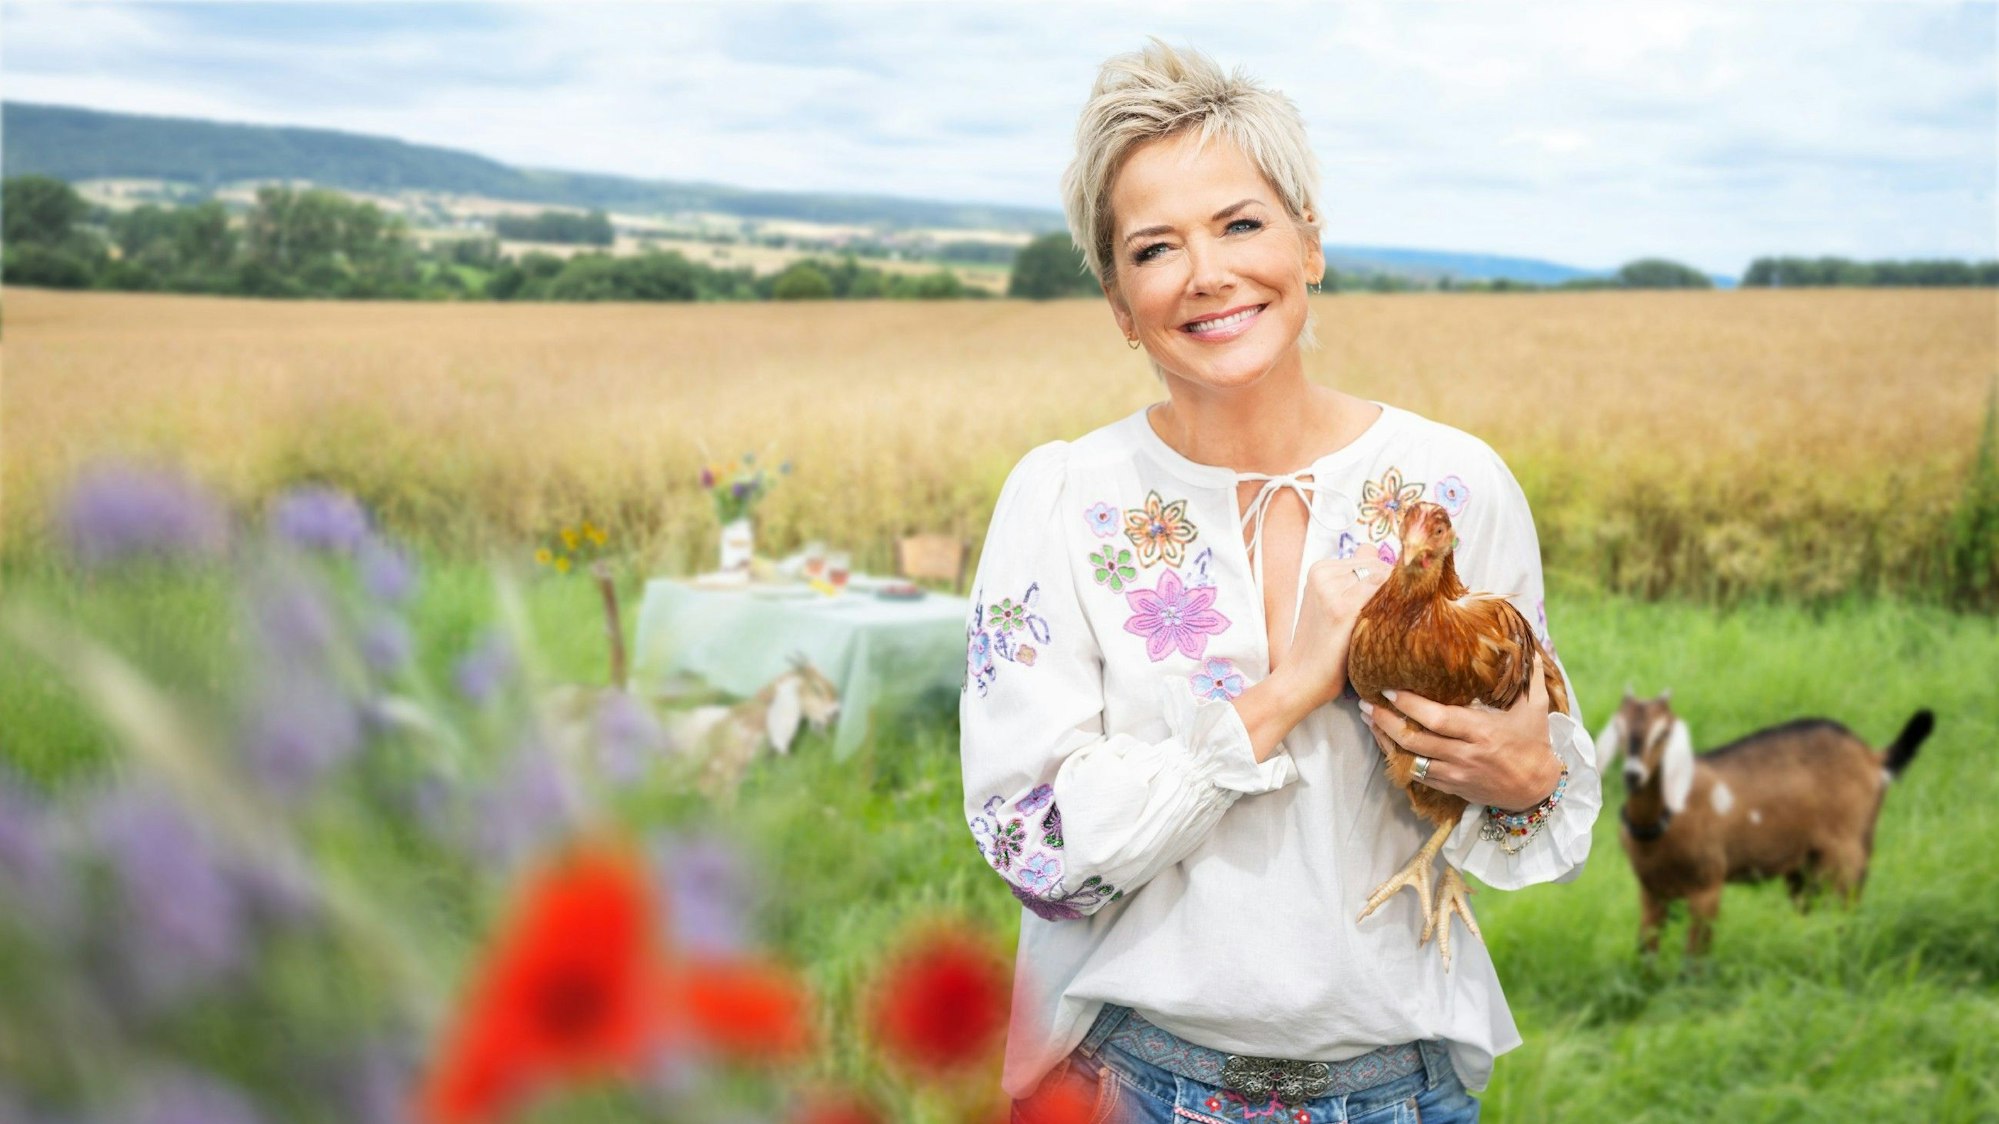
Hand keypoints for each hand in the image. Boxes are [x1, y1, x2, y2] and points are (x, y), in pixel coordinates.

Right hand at [1234, 559, 1382, 762]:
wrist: (1302, 678)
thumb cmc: (1323, 646)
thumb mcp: (1331, 604)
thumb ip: (1353, 579)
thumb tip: (1380, 553)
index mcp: (1320, 569)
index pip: (1370, 558)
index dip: (1387, 580)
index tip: (1393, 601)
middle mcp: (1324, 573)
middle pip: (1379, 566)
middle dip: (1394, 588)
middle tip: (1396, 615)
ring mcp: (1332, 589)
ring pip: (1384, 579)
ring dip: (1397, 598)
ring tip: (1393, 623)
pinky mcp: (1343, 608)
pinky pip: (1382, 595)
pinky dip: (1394, 608)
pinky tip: (1393, 626)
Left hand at [1361, 652, 1562, 811]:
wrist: (1536, 789)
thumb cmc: (1533, 743)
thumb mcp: (1535, 709)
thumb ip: (1529, 678)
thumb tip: (1531, 647)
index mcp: (1482, 732)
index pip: (1438, 719)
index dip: (1410, 705)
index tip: (1389, 689)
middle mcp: (1465, 755)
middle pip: (1416, 739)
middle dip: (1386, 720)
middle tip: (1366, 702)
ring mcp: (1455, 774)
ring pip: (1410, 758)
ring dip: (1385, 739)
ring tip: (1369, 718)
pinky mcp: (1450, 787)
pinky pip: (1416, 774)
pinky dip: (1397, 757)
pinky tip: (1384, 742)